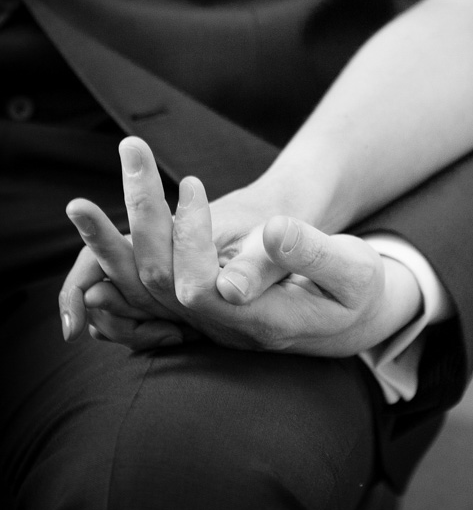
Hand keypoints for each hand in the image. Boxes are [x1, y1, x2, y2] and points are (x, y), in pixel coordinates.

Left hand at [60, 138, 422, 354]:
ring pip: (143, 292)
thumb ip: (312, 252)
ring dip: (109, 248)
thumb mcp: (350, 269)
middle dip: (129, 230)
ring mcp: (209, 322)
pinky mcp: (203, 308)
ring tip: (78, 205)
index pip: (200, 288)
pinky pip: (147, 293)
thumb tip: (273, 231)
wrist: (353, 320)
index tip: (192, 183)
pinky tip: (99, 234)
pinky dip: (119, 262)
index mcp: (261, 321)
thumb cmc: (357, 290)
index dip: (189, 237)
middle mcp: (223, 328)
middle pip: (155, 288)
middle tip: (103, 181)